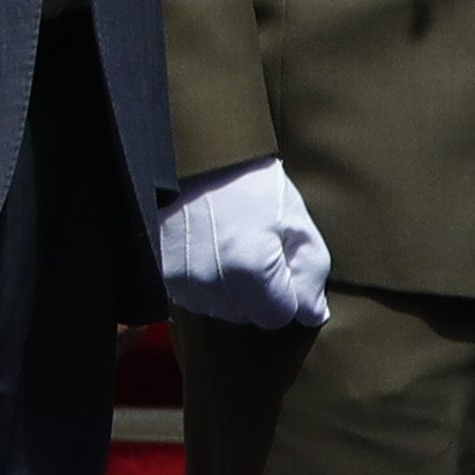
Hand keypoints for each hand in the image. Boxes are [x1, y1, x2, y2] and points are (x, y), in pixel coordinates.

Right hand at [155, 156, 334, 330]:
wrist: (197, 156)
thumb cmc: (252, 184)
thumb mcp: (297, 223)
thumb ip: (311, 275)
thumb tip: (313, 315)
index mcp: (251, 272)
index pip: (278, 317)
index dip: (285, 292)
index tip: (279, 261)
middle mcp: (212, 283)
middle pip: (247, 316)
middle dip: (258, 293)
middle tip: (255, 248)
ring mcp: (182, 280)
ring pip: (220, 309)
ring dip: (230, 290)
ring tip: (229, 248)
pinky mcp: (162, 274)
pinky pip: (194, 297)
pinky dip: (204, 282)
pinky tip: (207, 251)